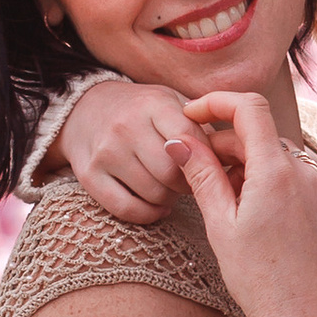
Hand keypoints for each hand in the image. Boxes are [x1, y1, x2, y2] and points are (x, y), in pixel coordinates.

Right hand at [55, 75, 218, 222]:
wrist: (84, 108)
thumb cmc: (142, 110)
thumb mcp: (171, 102)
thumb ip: (200, 124)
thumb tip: (232, 153)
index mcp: (154, 104)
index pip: (191, 139)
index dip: (206, 159)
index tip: (209, 165)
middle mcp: (126, 126)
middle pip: (173, 172)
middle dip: (189, 182)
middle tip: (192, 181)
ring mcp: (105, 152)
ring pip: (154, 193)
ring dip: (171, 198)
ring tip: (173, 188)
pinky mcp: (88, 175)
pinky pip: (127, 209)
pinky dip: (149, 213)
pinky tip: (158, 205)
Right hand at [166, 96, 316, 316]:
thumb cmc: (259, 280)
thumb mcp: (221, 225)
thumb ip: (202, 175)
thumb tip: (179, 141)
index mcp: (276, 171)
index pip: (248, 107)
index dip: (217, 102)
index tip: (194, 116)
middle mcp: (309, 172)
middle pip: (263, 136)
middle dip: (229, 145)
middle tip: (201, 171)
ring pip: (284, 160)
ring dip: (254, 167)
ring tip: (232, 204)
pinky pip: (304, 181)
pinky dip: (279, 185)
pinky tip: (264, 219)